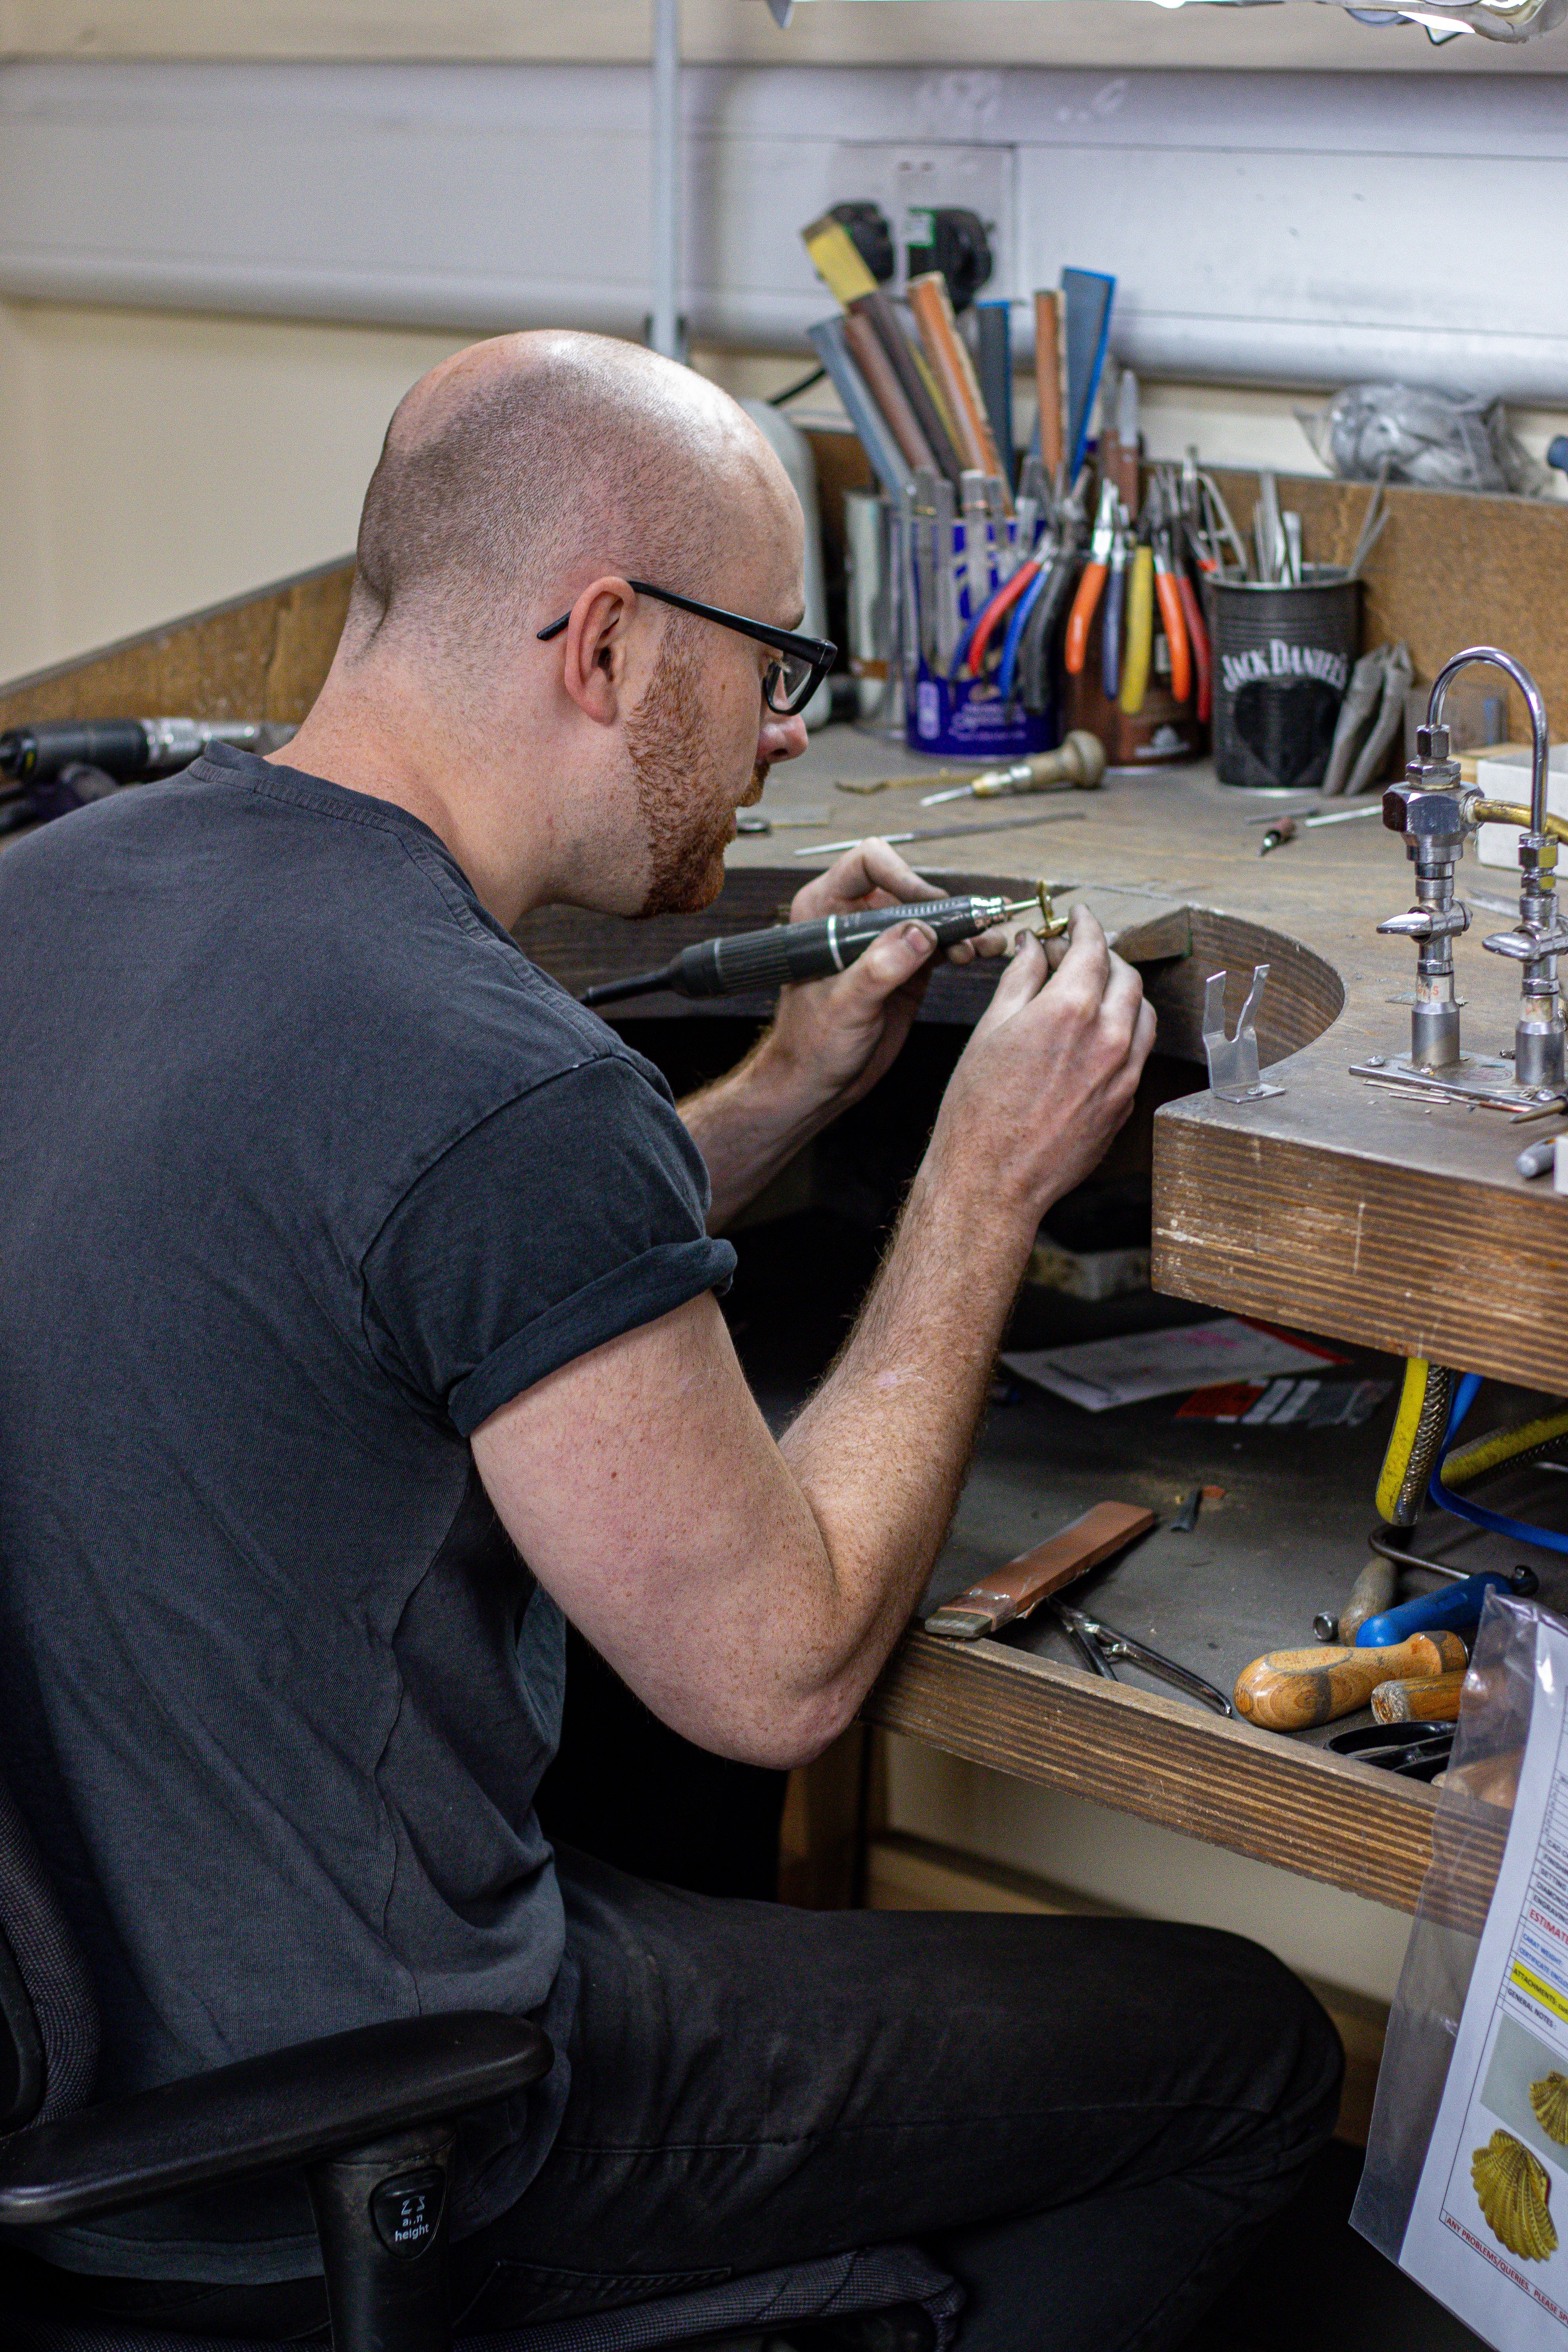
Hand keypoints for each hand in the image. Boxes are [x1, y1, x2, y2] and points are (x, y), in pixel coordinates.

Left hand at [758, 837, 1007, 1123]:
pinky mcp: (908, 966)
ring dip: (963, 925)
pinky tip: (982, 951)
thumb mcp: (843, 1006)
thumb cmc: (811, 1043)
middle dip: (944, 905)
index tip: (928, 905)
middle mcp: (857, 919)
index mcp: (826, 911)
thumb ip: (879, 968)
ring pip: (932, 917)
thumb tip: (920, 933)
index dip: (902, 875)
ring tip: (984, 940)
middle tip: (972, 922)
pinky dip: (966, 945)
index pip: (868, 864)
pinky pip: (943, 944)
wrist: (818, 1082)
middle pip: (910, 888)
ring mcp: (885, 942)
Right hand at [928, 906, 1155, 1225]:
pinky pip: (1138, 1053)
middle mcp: (1108, 1038)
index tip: (1077, 917)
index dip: (1084, 924)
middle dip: (1104, 956)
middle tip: (1078, 955)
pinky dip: (1124, 1033)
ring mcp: (1124, 1073)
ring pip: (1143, 1013)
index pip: (1092, 947)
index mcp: (1069, 1010)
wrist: (992, 1180)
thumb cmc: (978, 1110)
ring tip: (1092, 995)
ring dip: (1122, 993)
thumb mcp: (990, 1030)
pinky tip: (1095, 1039)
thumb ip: (1020, 980)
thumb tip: (1033, 947)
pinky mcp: (1126, 1103)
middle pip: (1125, 976)